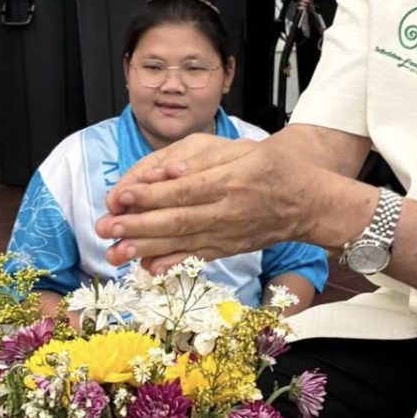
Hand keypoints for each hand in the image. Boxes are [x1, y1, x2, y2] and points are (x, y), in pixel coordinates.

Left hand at [96, 130, 366, 266]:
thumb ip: (206, 159)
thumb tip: (170, 169)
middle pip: (175, 221)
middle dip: (136, 226)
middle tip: (104, 227)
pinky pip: (196, 257)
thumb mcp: (246, 150)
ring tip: (114, 252)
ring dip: (145, 248)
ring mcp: (228, 235)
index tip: (118, 196)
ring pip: (181, 243)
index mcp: (230, 182)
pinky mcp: (229, 248)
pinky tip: (147, 268)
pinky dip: (171, 264)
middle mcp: (228, 212)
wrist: (312, 201)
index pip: (181, 190)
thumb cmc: (278, 166)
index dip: (148, 196)